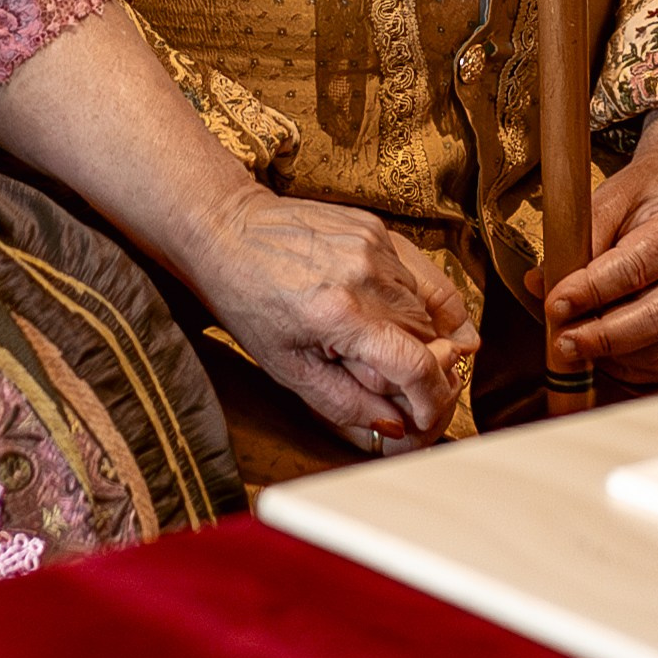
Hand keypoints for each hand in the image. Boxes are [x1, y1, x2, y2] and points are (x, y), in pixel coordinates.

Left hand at [183, 185, 479, 452]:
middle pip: (429, 338)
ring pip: (427, 307)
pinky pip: (415, 274)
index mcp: (340, 314)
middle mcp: (367, 275)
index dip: (432, 399)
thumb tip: (395, 428)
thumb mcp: (286, 368)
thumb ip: (344, 403)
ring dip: (412, 332)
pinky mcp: (377, 228)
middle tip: (383, 376)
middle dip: (417, 367)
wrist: (225, 229)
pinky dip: (403, 299)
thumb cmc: (247, 300)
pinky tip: (373, 305)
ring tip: (364, 334)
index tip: (426, 415)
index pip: (418, 366)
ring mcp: (376, 246)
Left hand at [530, 108, 657, 385]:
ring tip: (577, 346)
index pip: (633, 270)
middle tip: (561, 343)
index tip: (554, 305)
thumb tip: (539, 284)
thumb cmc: (650, 196)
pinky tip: (604, 355)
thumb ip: (576, 240)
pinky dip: (632, 369)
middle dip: (602, 339)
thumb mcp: (611, 197)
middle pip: (655, 321)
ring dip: (613, 359)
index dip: (589, 292)